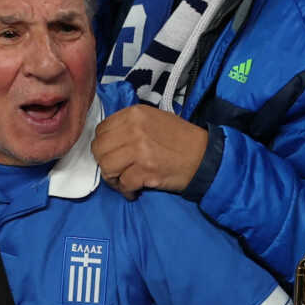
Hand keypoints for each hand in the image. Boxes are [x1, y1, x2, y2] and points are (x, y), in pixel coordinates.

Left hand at [91, 104, 210, 197]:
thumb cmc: (181, 139)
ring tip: (124, 181)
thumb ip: (129, 125)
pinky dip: (127, 191)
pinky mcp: (145, 170)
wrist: (204, 157)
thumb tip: (108, 141)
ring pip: (107, 167)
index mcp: (134, 113)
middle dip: (105, 163)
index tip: (113, 155)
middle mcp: (134, 128)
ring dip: (113, 179)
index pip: (101, 130)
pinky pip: (123, 184)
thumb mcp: (153, 120)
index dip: (104, 146)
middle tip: (117, 171)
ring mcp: (139, 149)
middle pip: (99, 149)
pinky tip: (135, 190)